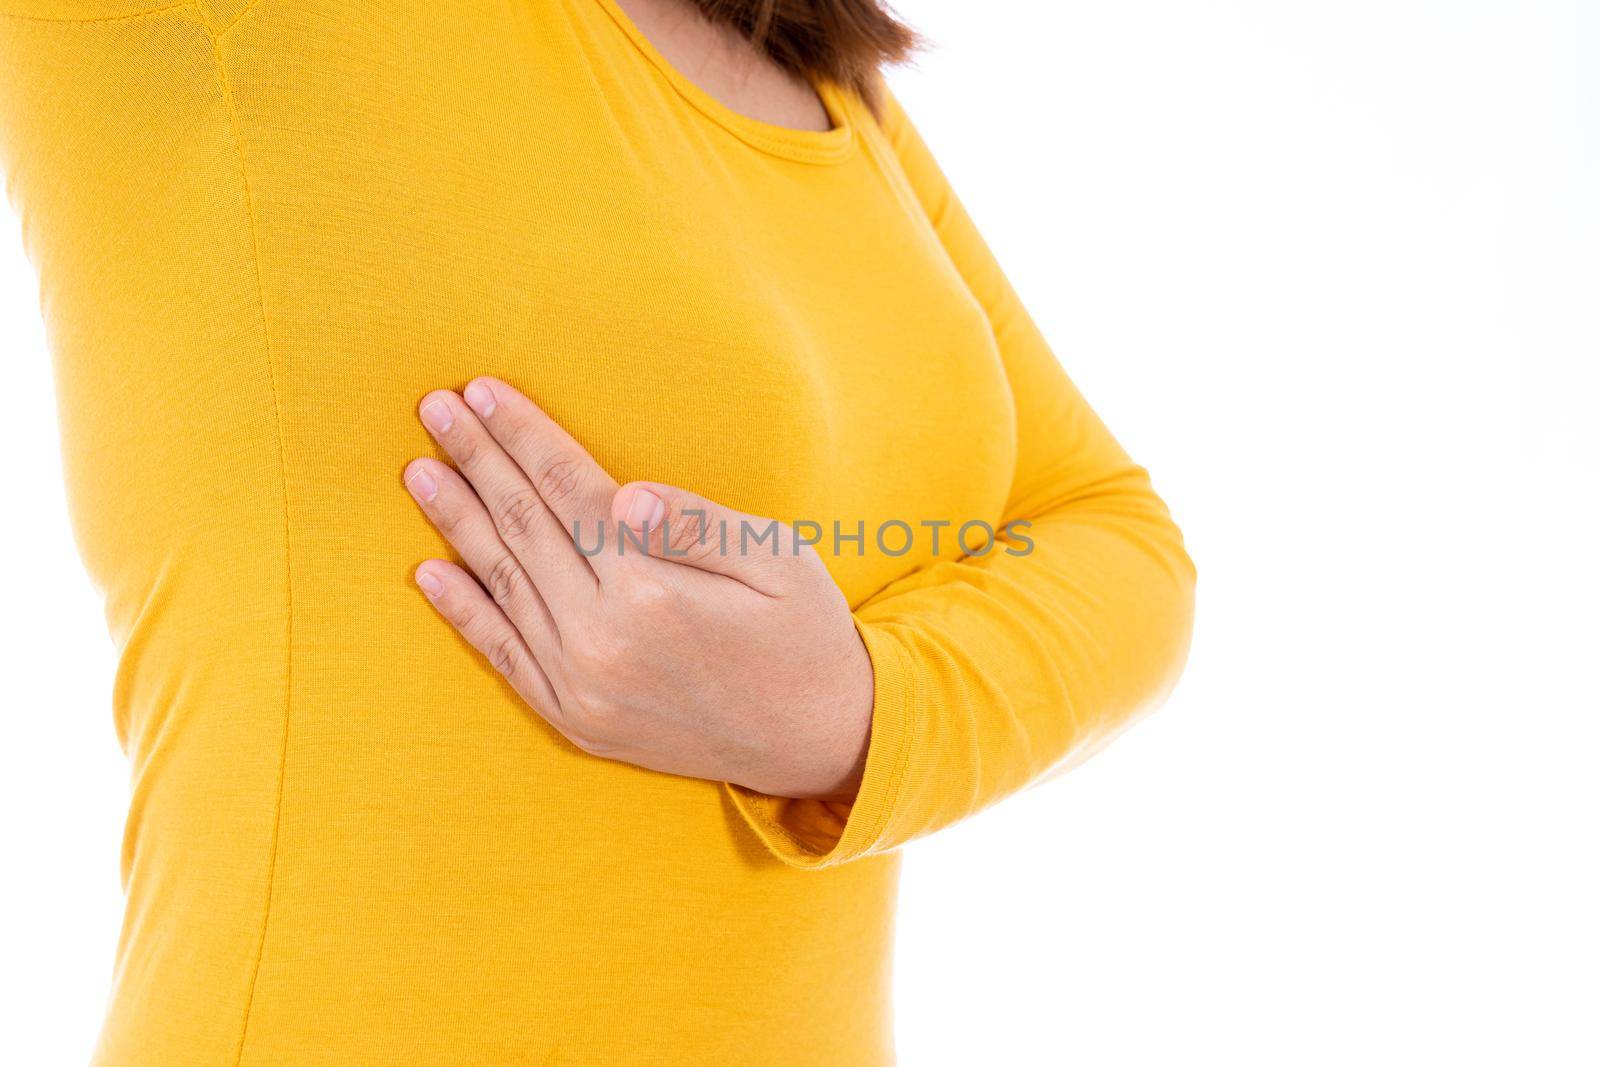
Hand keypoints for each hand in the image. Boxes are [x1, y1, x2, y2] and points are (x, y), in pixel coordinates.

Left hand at [403, 377, 873, 799]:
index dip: (524, 436)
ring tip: (421, 471)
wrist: (820, 742)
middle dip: (478, 461)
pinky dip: (465, 613)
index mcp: (653, 590)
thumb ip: (696, 524)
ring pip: (504, 585)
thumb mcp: (778, 561)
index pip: (571, 490)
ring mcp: (582, 686)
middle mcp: (604, 639)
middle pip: (526, 528)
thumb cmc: (805, 634)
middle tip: (434, 410)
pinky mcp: (576, 719)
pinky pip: (504, 657)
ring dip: (458, 522)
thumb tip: (624, 494)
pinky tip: (431, 573)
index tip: (482, 390)